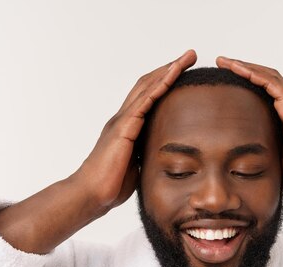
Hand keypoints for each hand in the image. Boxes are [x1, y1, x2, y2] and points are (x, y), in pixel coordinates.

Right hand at [75, 50, 197, 212]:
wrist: (91, 194)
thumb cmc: (111, 185)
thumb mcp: (137, 166)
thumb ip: (147, 155)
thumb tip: (163, 158)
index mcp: (127, 127)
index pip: (148, 96)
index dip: (165, 82)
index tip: (184, 72)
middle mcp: (123, 119)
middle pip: (148, 84)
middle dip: (170, 68)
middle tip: (190, 55)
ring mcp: (122, 121)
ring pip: (147, 87)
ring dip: (168, 70)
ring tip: (187, 58)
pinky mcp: (123, 129)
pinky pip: (144, 102)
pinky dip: (159, 86)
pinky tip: (172, 75)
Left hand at [216, 56, 282, 197]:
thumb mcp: (273, 158)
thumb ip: (262, 150)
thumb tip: (243, 156)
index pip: (263, 92)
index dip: (245, 82)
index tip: (224, 80)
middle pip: (265, 79)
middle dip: (242, 69)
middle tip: (221, 63)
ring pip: (268, 77)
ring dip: (245, 67)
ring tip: (225, 62)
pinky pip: (273, 84)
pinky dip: (255, 74)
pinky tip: (239, 69)